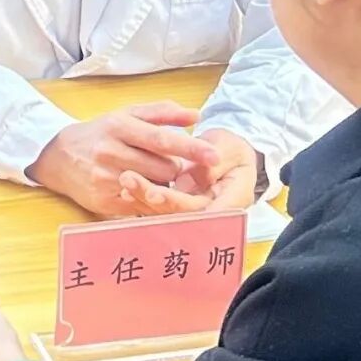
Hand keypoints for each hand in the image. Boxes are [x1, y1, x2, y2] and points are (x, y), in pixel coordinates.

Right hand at [28, 102, 219, 216]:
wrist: (58, 156)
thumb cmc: (100, 133)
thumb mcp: (127, 114)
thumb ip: (162, 112)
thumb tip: (195, 114)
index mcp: (120, 126)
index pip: (162, 139)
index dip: (191, 148)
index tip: (214, 155)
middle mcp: (112, 152)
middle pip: (164, 168)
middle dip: (174, 168)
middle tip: (166, 163)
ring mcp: (106, 179)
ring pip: (155, 188)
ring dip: (162, 184)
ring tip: (151, 175)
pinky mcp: (104, 202)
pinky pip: (141, 205)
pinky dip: (149, 199)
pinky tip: (142, 189)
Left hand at [118, 129, 261, 214]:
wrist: (228, 153)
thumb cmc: (232, 149)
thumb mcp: (231, 147)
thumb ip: (216, 160)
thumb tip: (201, 175)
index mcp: (234, 199)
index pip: (206, 210)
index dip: (179, 204)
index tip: (156, 193)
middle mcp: (213, 211)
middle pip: (181, 213)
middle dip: (155, 199)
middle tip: (130, 181)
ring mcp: (194, 211)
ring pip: (167, 212)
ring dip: (144, 198)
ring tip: (125, 179)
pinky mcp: (179, 207)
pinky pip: (159, 207)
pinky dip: (143, 198)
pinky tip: (126, 187)